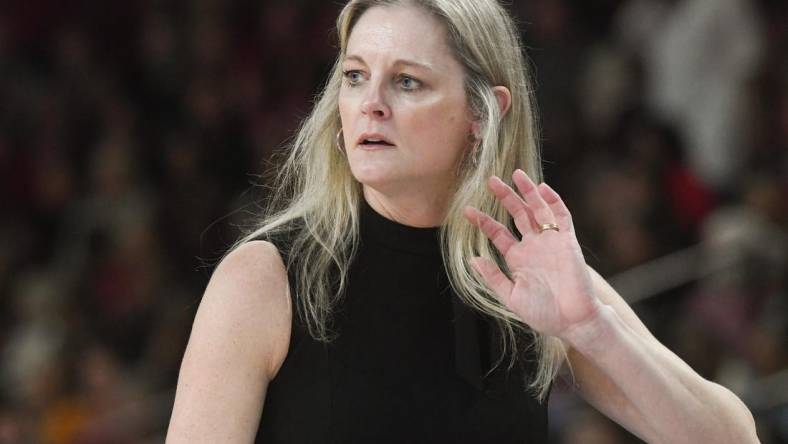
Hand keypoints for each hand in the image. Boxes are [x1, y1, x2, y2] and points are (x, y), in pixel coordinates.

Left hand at [463, 169, 599, 339]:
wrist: (572, 320)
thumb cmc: (542, 313)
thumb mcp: (511, 296)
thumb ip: (493, 277)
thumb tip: (472, 260)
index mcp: (517, 258)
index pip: (498, 233)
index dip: (484, 221)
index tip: (467, 211)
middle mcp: (533, 246)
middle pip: (517, 214)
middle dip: (505, 197)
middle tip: (490, 180)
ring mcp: (550, 242)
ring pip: (538, 210)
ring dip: (528, 192)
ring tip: (516, 174)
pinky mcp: (567, 241)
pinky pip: (561, 217)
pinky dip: (553, 201)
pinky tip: (542, 188)